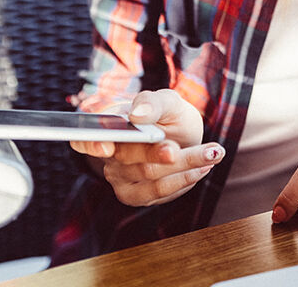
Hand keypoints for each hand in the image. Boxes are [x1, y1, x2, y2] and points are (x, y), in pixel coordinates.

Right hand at [70, 89, 224, 206]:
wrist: (183, 134)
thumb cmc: (168, 115)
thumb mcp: (167, 101)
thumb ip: (153, 103)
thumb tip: (137, 114)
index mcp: (107, 127)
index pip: (84, 140)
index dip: (90, 144)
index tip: (106, 147)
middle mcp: (108, 155)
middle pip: (127, 158)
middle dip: (155, 153)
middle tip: (175, 148)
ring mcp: (121, 178)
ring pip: (149, 176)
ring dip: (184, 165)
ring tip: (213, 153)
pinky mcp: (138, 196)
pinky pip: (158, 193)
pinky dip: (184, 179)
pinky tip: (204, 166)